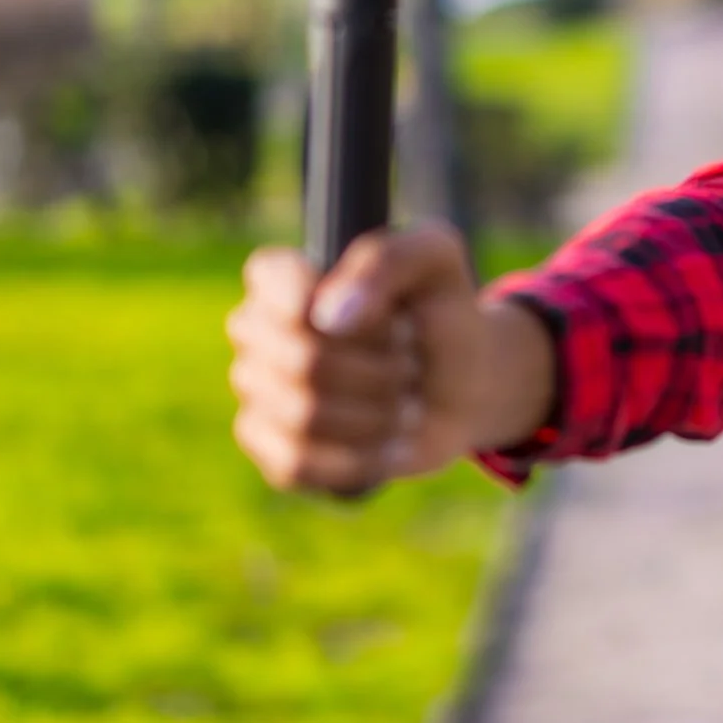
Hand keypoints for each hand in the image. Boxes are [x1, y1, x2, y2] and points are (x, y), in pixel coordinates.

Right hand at [224, 225, 556, 495]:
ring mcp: (260, 394)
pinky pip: (295, 463)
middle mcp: (258, 332)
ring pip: (302, 414)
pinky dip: (361, 459)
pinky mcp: (275, 450)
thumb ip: (384, 262)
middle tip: (412, 362)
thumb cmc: (440, 310)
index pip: (268, 279)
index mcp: (284, 275)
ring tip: (410, 405)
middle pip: (300, 358)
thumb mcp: (434, 259)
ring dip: (378, 414)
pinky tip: (394, 446)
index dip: (328, 300)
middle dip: (379, 366)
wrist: (464, 383)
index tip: (389, 313)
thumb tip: (328, 317)